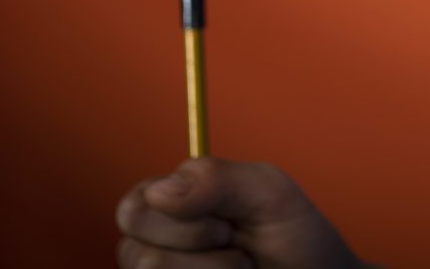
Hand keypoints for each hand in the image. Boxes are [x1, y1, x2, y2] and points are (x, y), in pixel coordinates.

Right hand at [115, 157, 366, 268]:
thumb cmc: (296, 239)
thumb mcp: (268, 192)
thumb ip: (216, 178)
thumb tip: (157, 191)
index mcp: (172, 206)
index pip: (133, 208)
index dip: (180, 219)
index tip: (227, 224)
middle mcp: (159, 247)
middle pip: (133, 251)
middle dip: (196, 249)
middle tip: (237, 249)